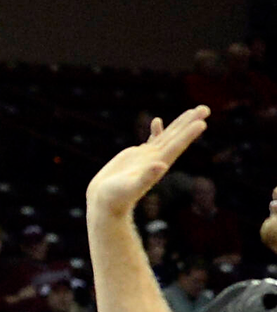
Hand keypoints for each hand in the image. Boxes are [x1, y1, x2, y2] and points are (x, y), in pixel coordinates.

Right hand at [86, 109, 208, 220]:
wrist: (105, 203)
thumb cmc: (116, 198)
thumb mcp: (130, 188)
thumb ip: (146, 177)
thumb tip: (161, 165)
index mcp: (157, 165)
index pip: (176, 146)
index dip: (189, 134)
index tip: (202, 122)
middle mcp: (157, 159)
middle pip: (177, 137)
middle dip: (190, 122)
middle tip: (206, 108)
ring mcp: (148, 157)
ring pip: (167, 136)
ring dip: (180, 123)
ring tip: (193, 111)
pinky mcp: (137, 156)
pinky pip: (151, 139)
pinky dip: (156, 130)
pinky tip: (157, 121)